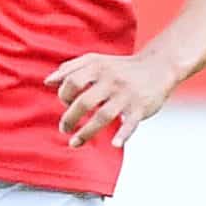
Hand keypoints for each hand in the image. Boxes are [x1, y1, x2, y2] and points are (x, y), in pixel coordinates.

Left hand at [47, 51, 175, 149]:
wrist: (158, 67)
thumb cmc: (120, 67)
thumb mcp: (96, 61)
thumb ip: (71, 68)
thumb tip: (47, 81)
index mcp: (98, 68)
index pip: (72, 82)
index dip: (63, 95)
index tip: (65, 103)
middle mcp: (111, 81)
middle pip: (84, 101)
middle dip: (70, 118)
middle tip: (64, 128)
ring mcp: (126, 95)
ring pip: (103, 116)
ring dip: (86, 132)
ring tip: (74, 143)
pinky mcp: (140, 108)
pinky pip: (130, 123)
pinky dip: (123, 134)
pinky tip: (115, 144)